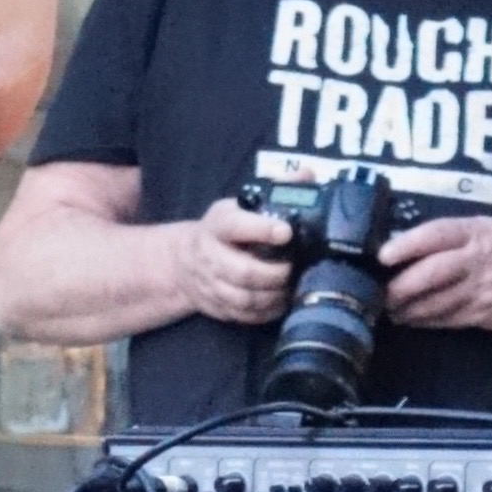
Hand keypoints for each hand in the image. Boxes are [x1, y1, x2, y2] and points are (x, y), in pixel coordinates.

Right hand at [169, 193, 296, 328]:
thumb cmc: (224, 230)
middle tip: (292, 269)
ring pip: (243, 299)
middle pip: (242, 272)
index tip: (286, 232)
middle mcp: (210, 255)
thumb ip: (275, 189)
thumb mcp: (242, 203)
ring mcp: (211, 284)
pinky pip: (242, 316)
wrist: (185, 261)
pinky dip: (265, 313)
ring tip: (289, 287)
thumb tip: (307, 175)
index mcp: (218, 225)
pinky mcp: (216, 306)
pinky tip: (280, 302)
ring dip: (272, 296)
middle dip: (273, 274)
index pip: (235, 226)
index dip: (261, 230)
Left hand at [382, 210, 491, 334]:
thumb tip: (406, 246)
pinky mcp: (484, 314)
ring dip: (407, 309)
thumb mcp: (487, 229)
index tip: (383, 255)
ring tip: (387, 310)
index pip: (436, 235)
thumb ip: (452, 237)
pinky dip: (425, 320)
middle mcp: (477, 259)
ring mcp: (481, 290)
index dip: (407, 245)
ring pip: (435, 302)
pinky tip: (411, 319)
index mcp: (475, 232)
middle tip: (376, 292)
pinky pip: (447, 319)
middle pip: (431, 273)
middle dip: (400, 286)